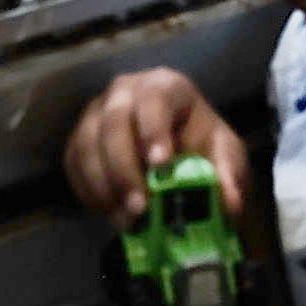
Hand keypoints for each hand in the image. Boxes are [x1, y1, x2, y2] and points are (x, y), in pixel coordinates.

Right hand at [64, 69, 250, 228]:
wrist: (178, 151)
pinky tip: (110, 213)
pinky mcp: (80, 140)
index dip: (153, 130)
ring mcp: (97, 114)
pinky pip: (74, 164)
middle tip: (140, 208)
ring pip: (88, 144)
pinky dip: (89, 191)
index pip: (154, 99)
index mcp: (165, 86)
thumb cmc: (201, 144)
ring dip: (105, 185)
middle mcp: (125, 92)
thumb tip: (231, 204)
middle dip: (125, 168)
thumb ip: (228, 175)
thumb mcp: (224, 156)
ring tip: (127, 219)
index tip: (160, 164)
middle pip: (114, 122)